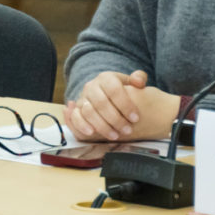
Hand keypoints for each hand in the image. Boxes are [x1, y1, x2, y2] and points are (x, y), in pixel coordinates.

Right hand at [65, 70, 179, 141]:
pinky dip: (82, 125)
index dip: (125, 105)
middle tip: (128, 131)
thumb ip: (138, 78)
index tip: (136, 118)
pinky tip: (92, 133)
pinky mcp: (76, 109)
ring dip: (102, 126)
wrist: (105, 95)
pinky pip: (75, 117)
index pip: (114, 90)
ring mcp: (82, 98)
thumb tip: (139, 82)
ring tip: (115, 136)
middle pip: (101, 103)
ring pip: (89, 112)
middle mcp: (91, 86)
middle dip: (116, 119)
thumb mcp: (131, 82)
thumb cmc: (122, 92)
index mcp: (106, 78)